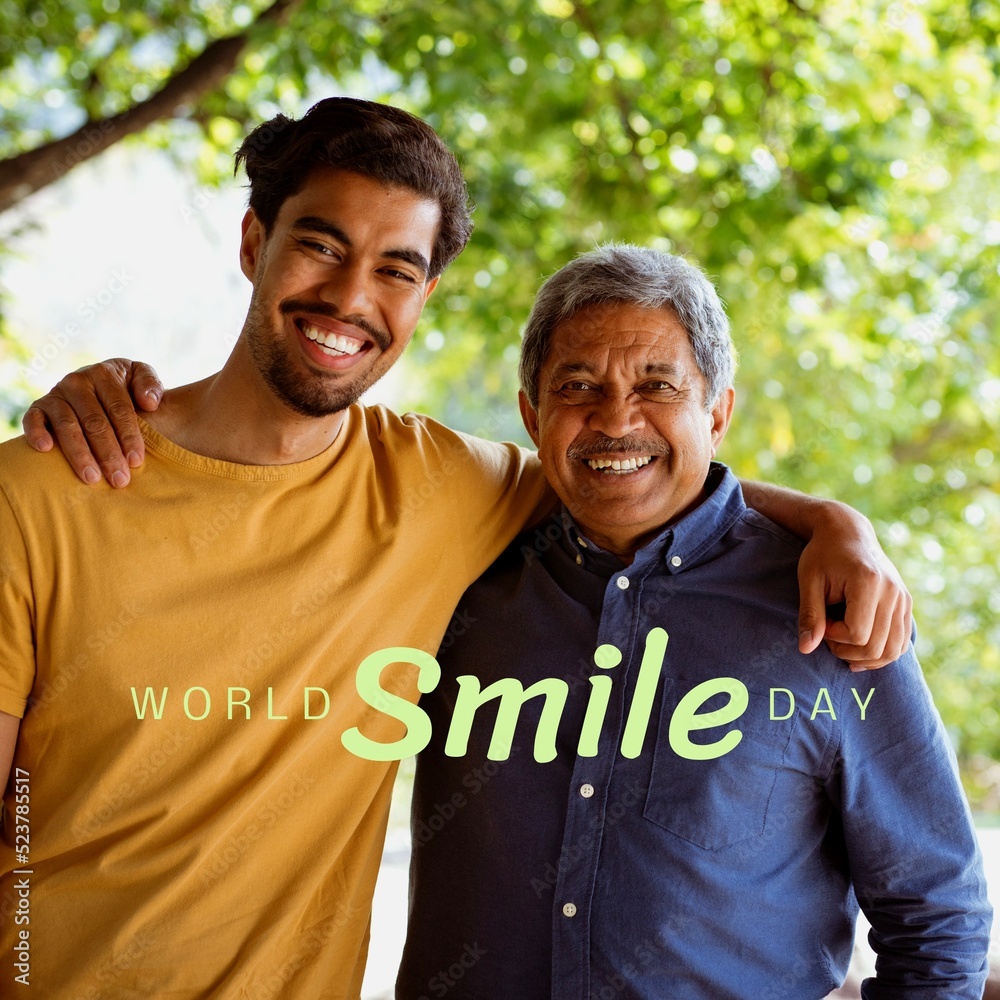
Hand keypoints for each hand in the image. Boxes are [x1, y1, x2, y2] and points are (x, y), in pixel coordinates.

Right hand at [22, 359, 163, 486]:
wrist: (98, 384)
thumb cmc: (126, 387)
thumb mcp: (140, 376)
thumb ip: (150, 384)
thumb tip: (149, 403)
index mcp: (105, 374)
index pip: (119, 408)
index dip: (128, 436)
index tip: (136, 461)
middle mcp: (77, 382)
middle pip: (95, 422)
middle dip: (108, 453)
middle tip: (119, 479)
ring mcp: (56, 394)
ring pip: (67, 425)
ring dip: (79, 453)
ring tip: (91, 478)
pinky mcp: (38, 406)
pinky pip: (32, 419)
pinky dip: (36, 432)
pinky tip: (46, 449)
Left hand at [796, 502, 912, 669]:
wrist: (847, 532)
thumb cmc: (823, 555)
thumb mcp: (809, 581)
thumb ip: (810, 615)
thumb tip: (805, 650)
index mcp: (869, 582)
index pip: (857, 634)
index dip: (834, 637)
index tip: (821, 622)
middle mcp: (893, 592)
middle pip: (876, 646)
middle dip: (847, 650)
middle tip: (828, 634)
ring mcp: (903, 598)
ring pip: (892, 650)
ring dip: (865, 658)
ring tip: (842, 643)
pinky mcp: (906, 603)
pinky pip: (901, 642)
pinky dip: (881, 653)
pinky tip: (859, 648)